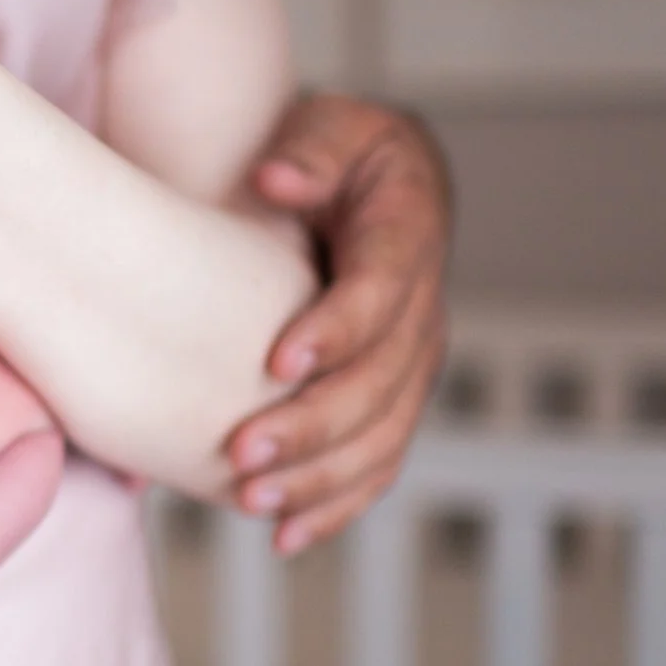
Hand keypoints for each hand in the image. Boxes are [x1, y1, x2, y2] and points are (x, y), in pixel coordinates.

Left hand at [224, 92, 451, 552]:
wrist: (366, 185)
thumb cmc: (334, 154)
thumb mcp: (328, 128)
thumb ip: (309, 148)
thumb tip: (277, 177)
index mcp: (407, 235)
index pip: (382, 290)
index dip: (337, 329)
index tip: (277, 361)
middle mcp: (421, 308)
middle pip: (382, 381)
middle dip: (315, 424)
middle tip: (243, 452)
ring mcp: (410, 362)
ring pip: (383, 435)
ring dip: (320, 476)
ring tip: (252, 501)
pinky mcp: (390, 399)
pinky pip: (375, 463)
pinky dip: (336, 504)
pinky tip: (286, 537)